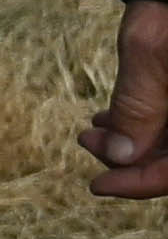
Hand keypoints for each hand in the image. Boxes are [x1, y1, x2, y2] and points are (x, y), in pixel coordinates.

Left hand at [93, 0, 167, 199]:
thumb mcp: (150, 53)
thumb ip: (137, 108)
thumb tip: (120, 157)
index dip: (140, 183)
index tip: (97, 185)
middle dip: (132, 156)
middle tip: (88, 141)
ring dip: (137, 140)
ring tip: (95, 128)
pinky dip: (149, 123)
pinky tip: (114, 115)